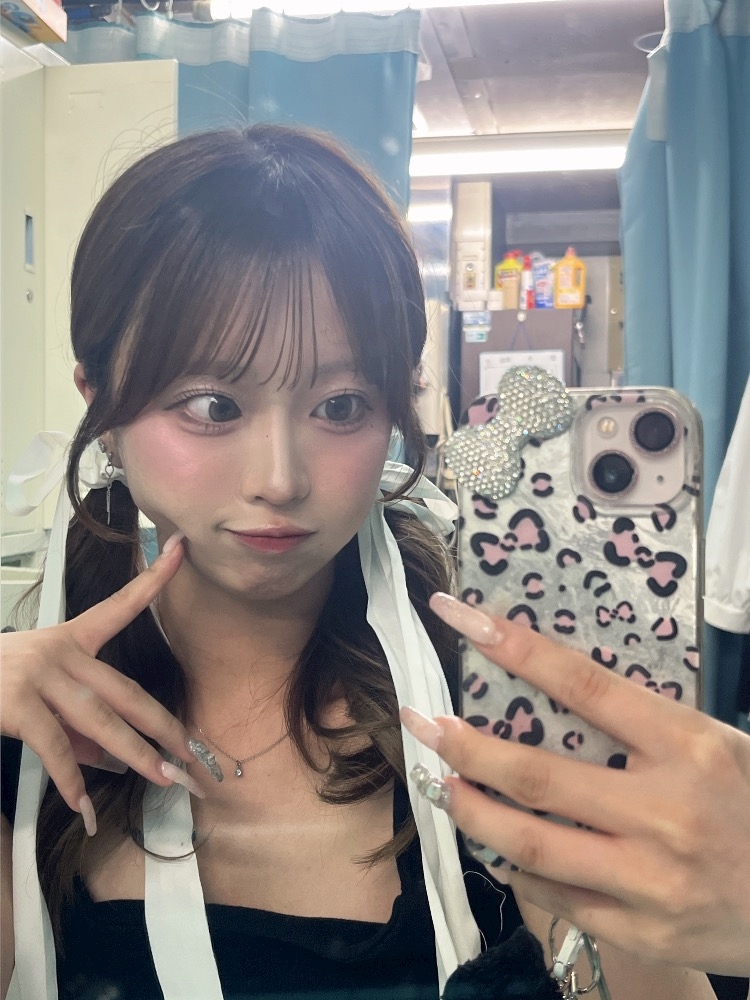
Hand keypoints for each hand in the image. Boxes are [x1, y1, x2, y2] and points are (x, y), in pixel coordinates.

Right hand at [1, 532, 205, 831]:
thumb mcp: (42, 697)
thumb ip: (81, 729)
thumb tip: (118, 763)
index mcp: (71, 638)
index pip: (121, 606)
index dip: (154, 579)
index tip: (181, 550)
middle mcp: (60, 651)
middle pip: (126, 690)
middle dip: (163, 726)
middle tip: (193, 753)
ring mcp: (39, 674)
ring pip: (101, 720)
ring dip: (135, 754)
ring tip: (163, 778)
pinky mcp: (17, 702)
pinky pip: (54, 748)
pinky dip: (71, 782)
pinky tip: (84, 807)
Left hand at [402, 592, 749, 976]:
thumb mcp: (715, 744)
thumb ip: (642, 723)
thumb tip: (555, 690)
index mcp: (686, 746)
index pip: (581, 684)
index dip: (512, 647)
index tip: (459, 619)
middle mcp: (664, 811)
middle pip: (536, 774)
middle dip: (465, 745)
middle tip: (421, 723)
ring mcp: (650, 879)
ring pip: (530, 842)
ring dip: (471, 811)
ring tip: (439, 785)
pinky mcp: (642, 930)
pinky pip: (558, 896)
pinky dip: (518, 869)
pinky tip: (498, 848)